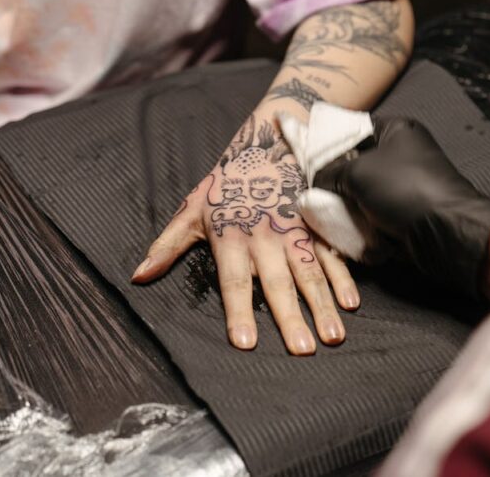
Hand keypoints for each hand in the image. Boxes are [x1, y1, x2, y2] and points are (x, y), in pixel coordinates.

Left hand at [131, 116, 359, 354]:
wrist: (269, 138)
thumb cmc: (228, 181)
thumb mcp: (193, 207)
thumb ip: (168, 245)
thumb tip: (139, 276)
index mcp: (232, 238)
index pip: (235, 283)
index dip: (239, 313)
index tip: (246, 344)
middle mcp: (266, 238)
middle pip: (278, 284)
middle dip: (290, 318)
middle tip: (301, 351)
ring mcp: (295, 231)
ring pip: (310, 274)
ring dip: (323, 306)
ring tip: (332, 337)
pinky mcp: (316, 224)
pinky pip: (331, 255)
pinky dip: (343, 279)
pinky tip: (350, 305)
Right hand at [316, 117, 489, 299]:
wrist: (444, 231)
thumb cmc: (403, 188)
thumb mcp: (358, 172)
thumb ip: (330, 172)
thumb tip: (315, 183)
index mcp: (396, 130)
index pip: (354, 130)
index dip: (329, 145)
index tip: (306, 162)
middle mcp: (402, 153)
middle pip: (356, 165)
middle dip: (335, 181)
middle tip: (314, 192)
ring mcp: (405, 185)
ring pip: (362, 194)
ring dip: (347, 207)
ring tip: (327, 214)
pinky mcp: (405, 213)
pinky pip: (374, 215)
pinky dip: (362, 224)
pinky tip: (347, 231)